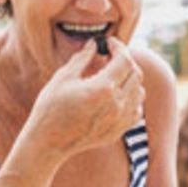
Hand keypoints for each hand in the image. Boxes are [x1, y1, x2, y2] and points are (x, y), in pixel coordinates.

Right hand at [24, 38, 143, 161]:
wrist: (48, 143)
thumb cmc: (50, 108)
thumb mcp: (63, 77)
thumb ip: (83, 58)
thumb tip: (94, 44)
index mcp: (103, 88)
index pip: (124, 59)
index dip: (118, 46)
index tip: (109, 43)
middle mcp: (116, 104)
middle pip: (135, 73)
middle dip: (125, 60)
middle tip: (110, 56)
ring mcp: (119, 120)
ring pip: (139, 91)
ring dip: (130, 79)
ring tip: (113, 75)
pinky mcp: (118, 131)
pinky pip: (136, 110)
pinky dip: (131, 99)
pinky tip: (116, 95)